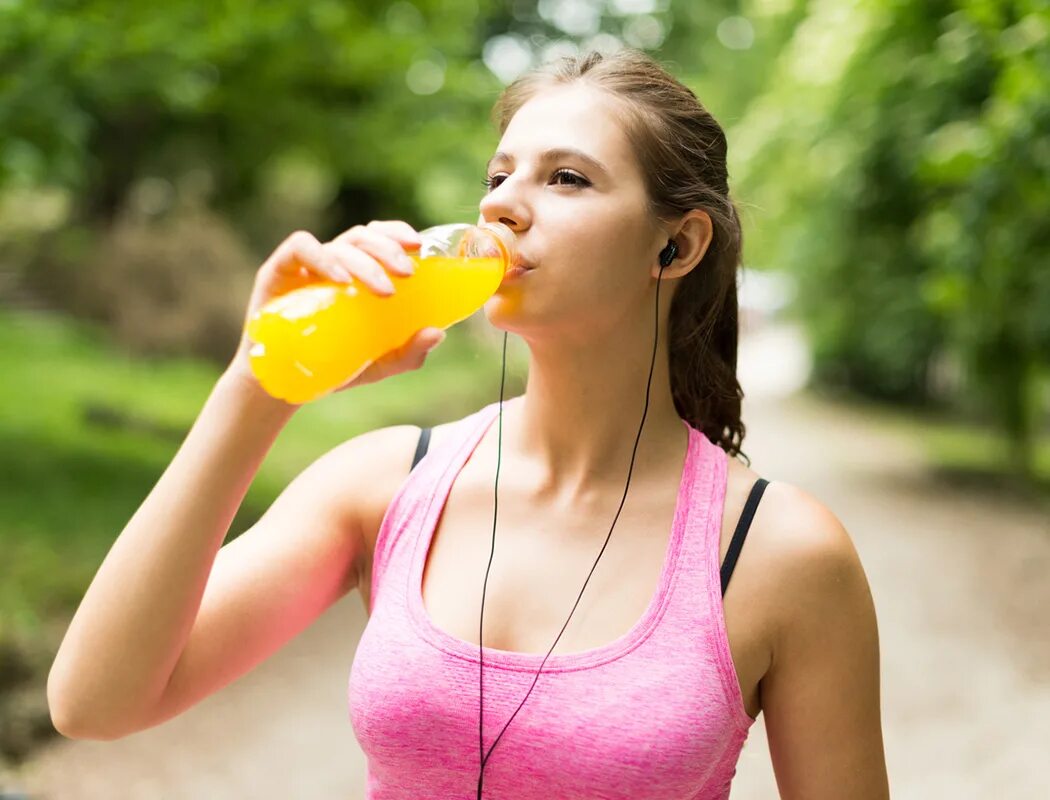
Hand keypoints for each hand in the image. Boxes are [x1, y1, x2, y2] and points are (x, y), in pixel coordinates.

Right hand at [227, 221, 445, 396]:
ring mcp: (306, 265)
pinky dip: (324, 258)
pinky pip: (301, 248)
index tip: (418, 247)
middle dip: (389, 250)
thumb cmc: (332, 367)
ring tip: (384, 290)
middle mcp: (333, 262)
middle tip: (407, 274)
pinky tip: (342, 280)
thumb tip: (437, 334)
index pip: (378, 236)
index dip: (397, 233)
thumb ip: (408, 353)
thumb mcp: (378, 364)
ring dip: (366, 262)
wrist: (284, 387)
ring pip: (340, 244)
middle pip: (363, 237)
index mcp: (357, 272)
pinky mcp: (278, 271)